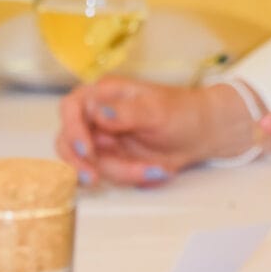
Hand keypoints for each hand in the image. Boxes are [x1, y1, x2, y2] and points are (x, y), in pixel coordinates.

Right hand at [54, 77, 250, 186]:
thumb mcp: (157, 110)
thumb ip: (126, 112)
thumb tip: (97, 111)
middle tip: (94, 178)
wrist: (203, 133)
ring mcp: (103, 138)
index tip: (85, 149)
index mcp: (106, 93)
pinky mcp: (112, 158)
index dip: (72, 128)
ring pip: (87, 162)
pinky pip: (108, 173)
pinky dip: (128, 176)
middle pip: (67, 140)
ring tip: (150, 169)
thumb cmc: (182, 112)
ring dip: (117, 171)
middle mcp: (98, 115)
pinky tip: (153, 170)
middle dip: (79, 162)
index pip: (71, 107)